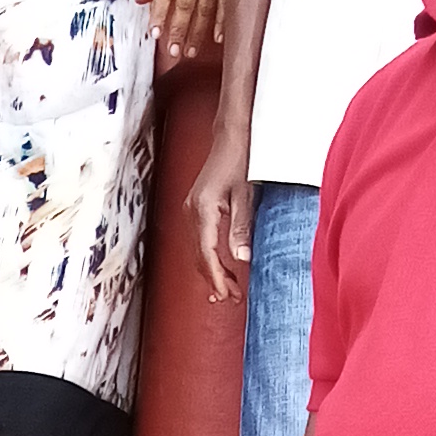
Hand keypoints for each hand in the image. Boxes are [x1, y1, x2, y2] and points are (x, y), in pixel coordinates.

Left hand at [141, 0, 231, 71]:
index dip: (158, 13)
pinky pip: (227, 0)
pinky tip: (218, 36)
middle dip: (178, 29)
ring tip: (190, 50)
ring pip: (205, 7)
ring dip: (197, 31)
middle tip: (173, 51)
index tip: (154, 33)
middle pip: (185, 3)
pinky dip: (223, 20)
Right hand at [188, 114, 253, 307]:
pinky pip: (199, 241)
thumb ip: (241, 228)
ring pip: (198, 251)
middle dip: (215, 280)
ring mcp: (190, 211)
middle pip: (199, 257)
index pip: (207, 253)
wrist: (229, 137)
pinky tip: (220, 269)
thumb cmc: (240, 160)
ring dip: (212, 272)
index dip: (217, 278)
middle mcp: (191, 212)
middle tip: (232, 298)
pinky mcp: (194, 209)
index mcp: (203, 209)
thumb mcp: (246, 195)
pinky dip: (209, 258)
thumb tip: (242, 259)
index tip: (226, 295)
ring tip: (229, 290)